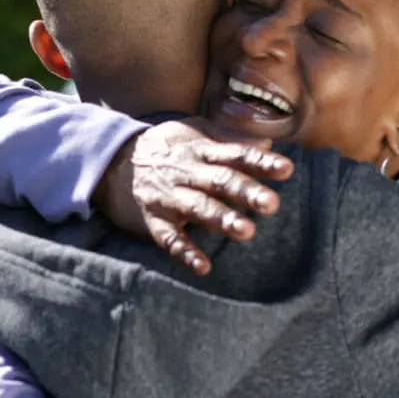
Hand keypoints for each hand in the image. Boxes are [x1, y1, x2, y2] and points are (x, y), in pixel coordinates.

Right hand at [92, 117, 293, 275]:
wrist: (112, 162)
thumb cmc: (163, 147)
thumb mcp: (193, 132)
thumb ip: (229, 139)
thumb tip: (267, 144)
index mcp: (200, 151)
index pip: (235, 155)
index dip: (260, 162)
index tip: (286, 169)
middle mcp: (187, 172)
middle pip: (219, 181)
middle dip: (245, 192)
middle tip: (271, 204)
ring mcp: (169, 196)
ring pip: (197, 207)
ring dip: (221, 219)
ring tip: (246, 232)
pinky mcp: (153, 219)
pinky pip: (169, 237)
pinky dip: (185, 252)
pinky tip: (203, 266)